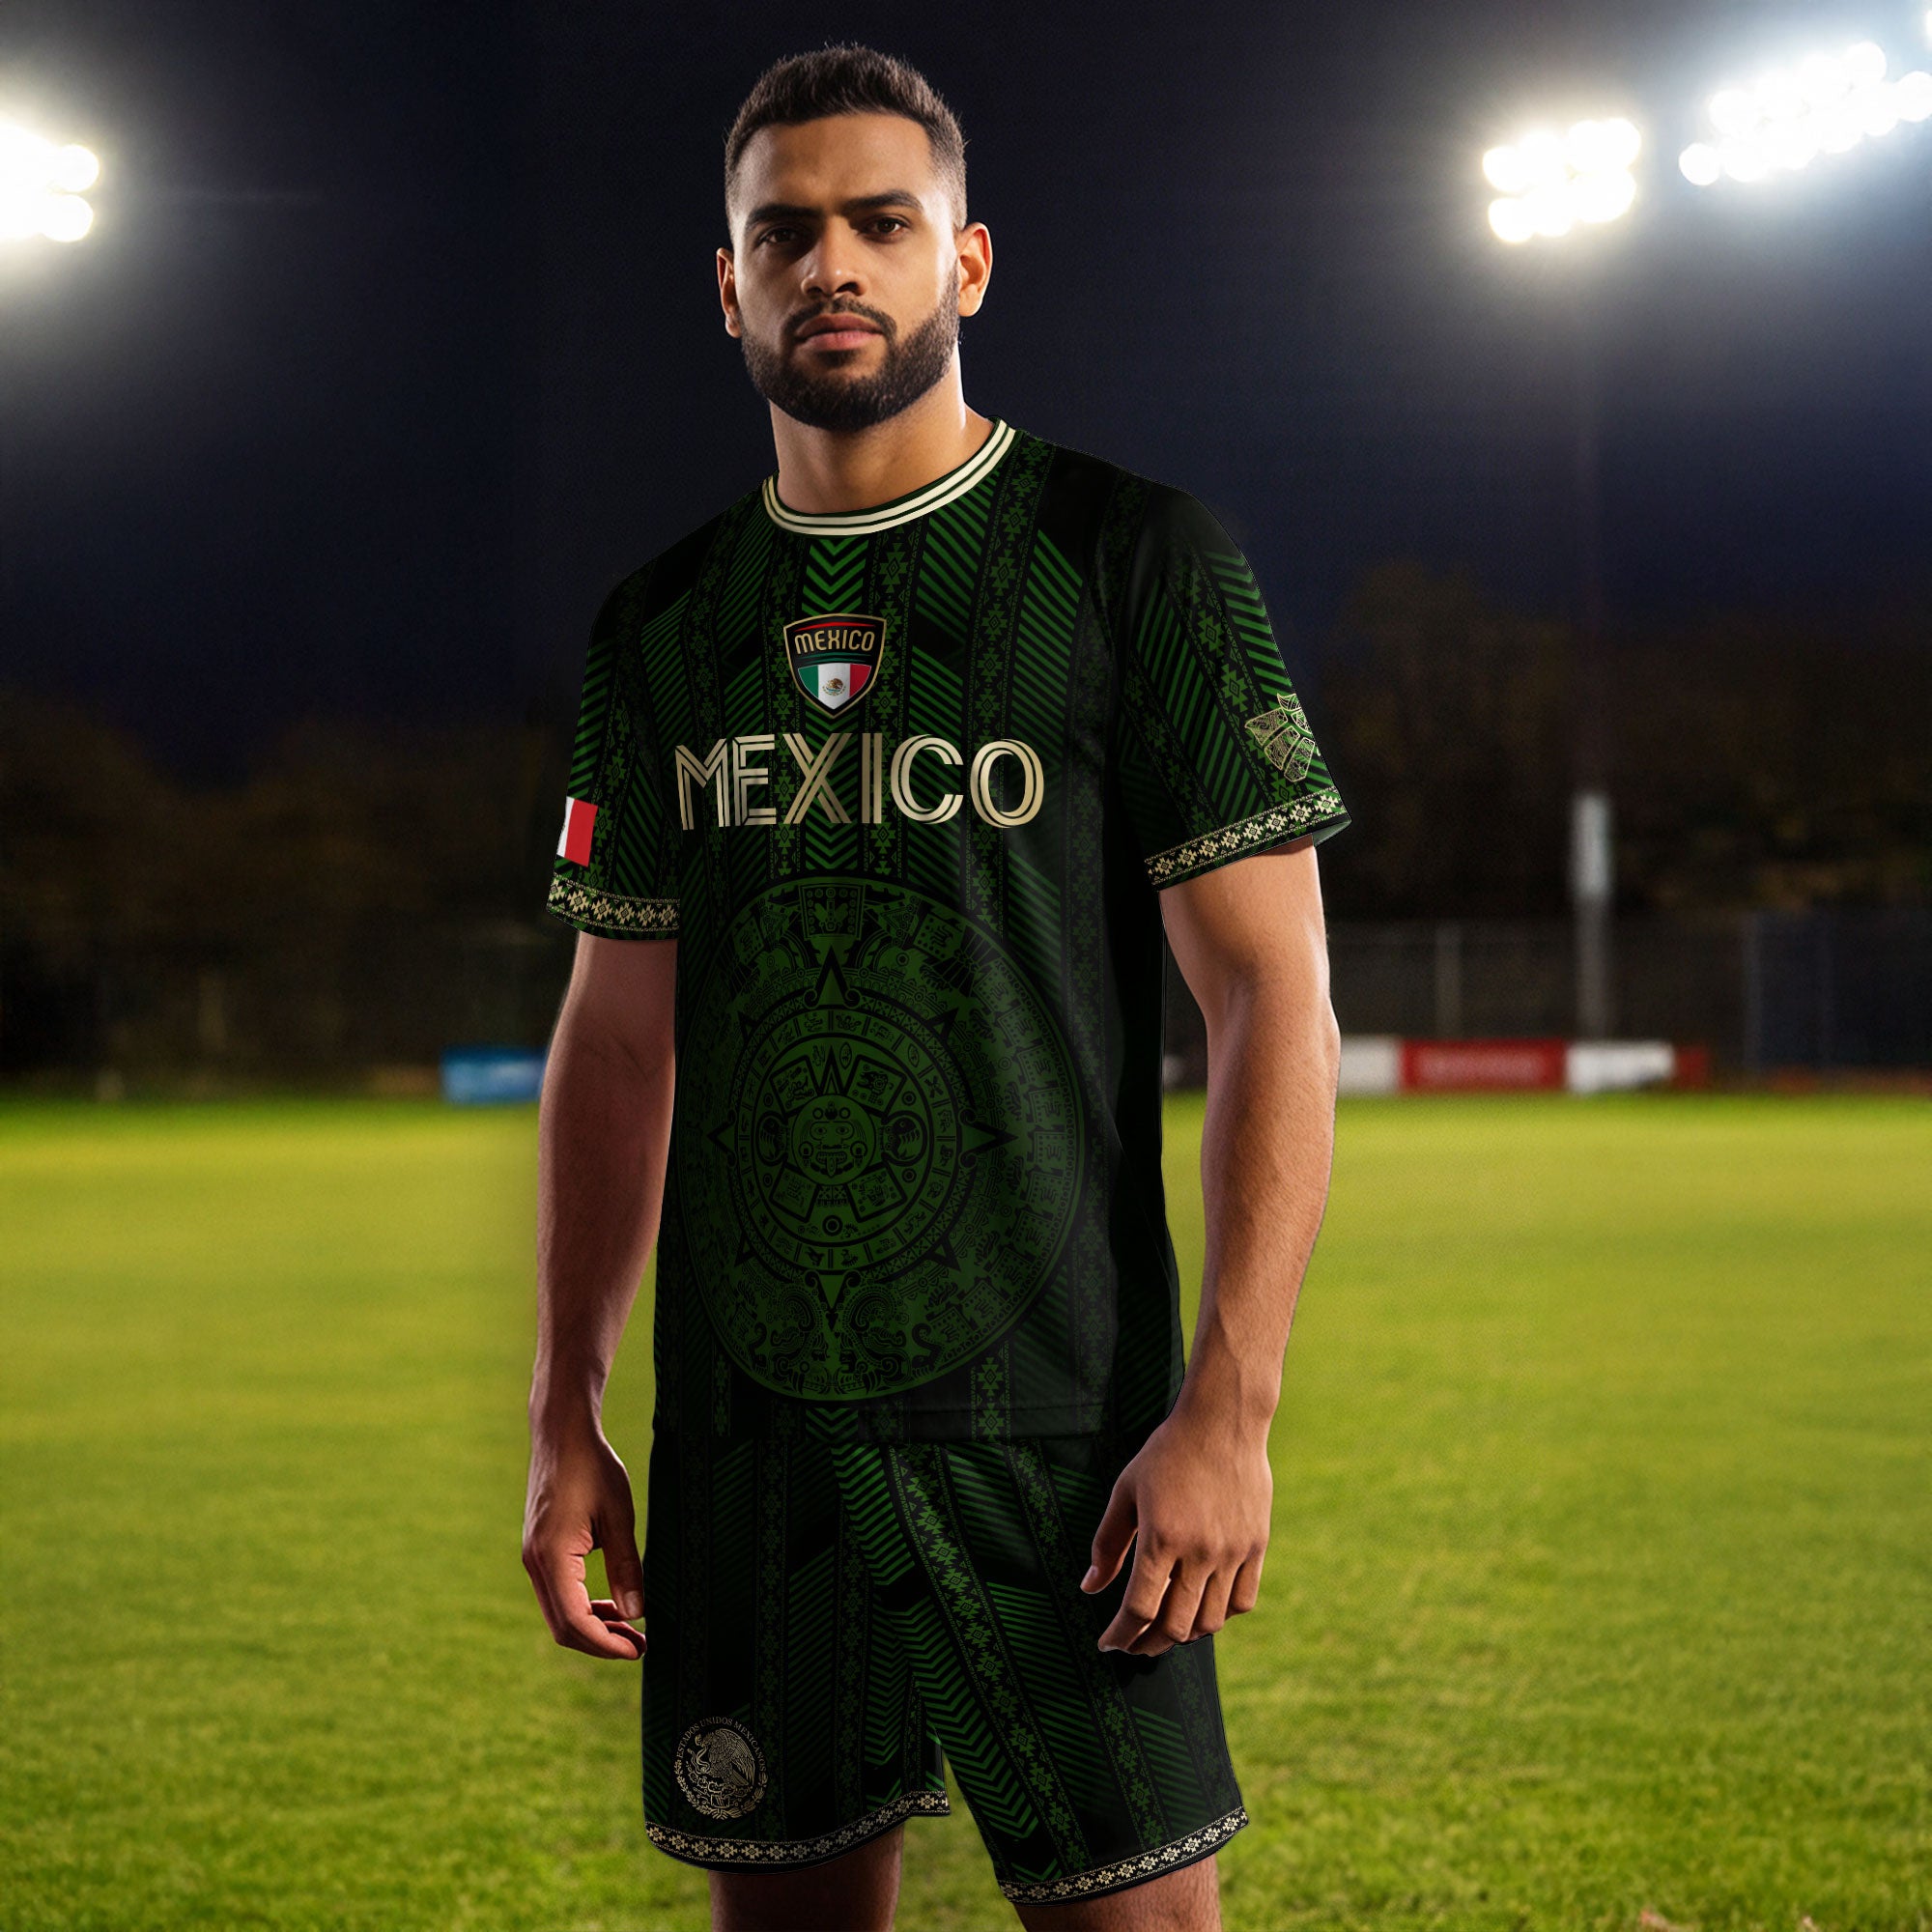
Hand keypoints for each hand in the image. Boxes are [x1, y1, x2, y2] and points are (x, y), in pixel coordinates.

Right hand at [522, 1419, 645, 1659]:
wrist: (562, 1434)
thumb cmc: (593, 1467)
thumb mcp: (619, 1515)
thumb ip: (626, 1567)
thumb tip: (637, 1613)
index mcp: (551, 1557)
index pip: (574, 1621)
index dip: (606, 1645)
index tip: (637, 1650)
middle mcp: (534, 1563)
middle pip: (563, 1626)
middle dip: (601, 1643)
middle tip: (640, 1646)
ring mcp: (533, 1558)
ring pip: (559, 1612)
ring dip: (593, 1627)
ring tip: (631, 1630)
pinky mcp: (538, 1551)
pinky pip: (557, 1593)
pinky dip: (582, 1607)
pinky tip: (611, 1605)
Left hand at [1080, 1403, 1271, 1655]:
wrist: (1223, 1422)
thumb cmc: (1167, 1453)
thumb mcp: (1126, 1492)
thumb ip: (1107, 1543)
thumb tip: (1089, 1587)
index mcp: (1161, 1537)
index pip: (1139, 1609)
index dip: (1121, 1634)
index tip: (1108, 1642)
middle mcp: (1199, 1551)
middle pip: (1174, 1626)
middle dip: (1147, 1643)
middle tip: (1133, 1642)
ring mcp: (1232, 1552)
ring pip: (1209, 1621)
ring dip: (1183, 1634)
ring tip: (1165, 1628)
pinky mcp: (1256, 1547)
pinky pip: (1241, 1602)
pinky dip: (1219, 1615)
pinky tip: (1202, 1609)